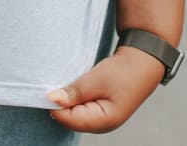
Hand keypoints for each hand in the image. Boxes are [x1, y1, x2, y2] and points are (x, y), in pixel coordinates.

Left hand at [47, 46, 165, 132]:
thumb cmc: (122, 71)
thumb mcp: (96, 79)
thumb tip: (52, 100)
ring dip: (67, 100)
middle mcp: (102, 124)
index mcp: (104, 121)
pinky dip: (73, 99)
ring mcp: (102, 118)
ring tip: (62, 84)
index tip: (44, 88)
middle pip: (70, 119)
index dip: (55, 105)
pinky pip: (80, 109)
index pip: (69, 119)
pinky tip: (70, 88)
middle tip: (52, 84)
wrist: (142, 61)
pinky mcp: (101, 109)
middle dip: (60, 104)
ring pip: (74, 114)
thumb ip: (75, 92)